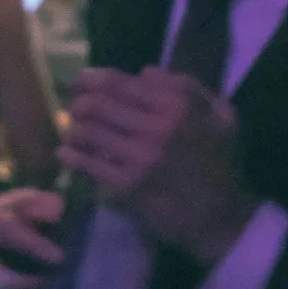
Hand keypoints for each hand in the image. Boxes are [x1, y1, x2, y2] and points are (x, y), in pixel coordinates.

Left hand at [60, 68, 256, 264]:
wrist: (222, 216)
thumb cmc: (221, 163)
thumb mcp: (222, 117)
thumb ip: (189, 88)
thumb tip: (144, 72)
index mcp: (176, 104)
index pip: (118, 82)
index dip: (91, 78)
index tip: (80, 81)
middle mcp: (155, 126)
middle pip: (97, 104)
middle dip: (78, 103)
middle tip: (72, 107)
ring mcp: (138, 156)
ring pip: (87, 131)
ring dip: (73, 129)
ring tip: (70, 131)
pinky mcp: (126, 184)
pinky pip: (88, 163)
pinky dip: (70, 155)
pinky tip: (65, 153)